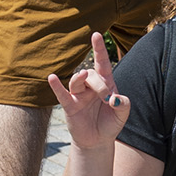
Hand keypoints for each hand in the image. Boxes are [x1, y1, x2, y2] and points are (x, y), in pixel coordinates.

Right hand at [45, 33, 128, 149]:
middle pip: (92, 75)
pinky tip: (52, 77)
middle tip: (106, 98)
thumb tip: (115, 99)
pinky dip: (56, 86)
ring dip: (80, 79)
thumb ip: (124, 105)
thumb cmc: (111, 123)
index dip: (99, 49)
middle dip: (99, 84)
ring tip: (83, 76)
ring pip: (77, 81)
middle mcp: (91, 87)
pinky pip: (61, 94)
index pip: (103, 63)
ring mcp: (79, 95)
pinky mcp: (69, 106)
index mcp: (106, 84)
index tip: (96, 34)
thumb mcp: (122, 115)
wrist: (98, 140)